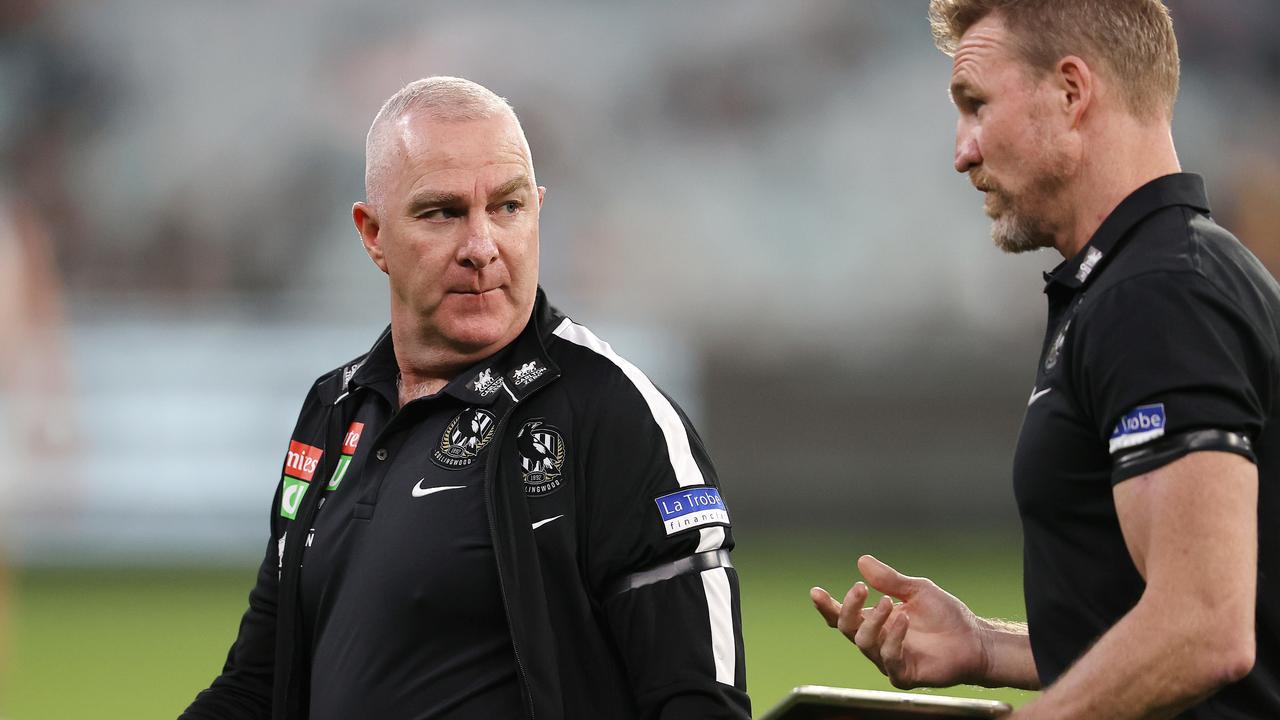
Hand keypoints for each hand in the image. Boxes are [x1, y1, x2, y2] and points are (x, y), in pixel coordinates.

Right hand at [811, 554, 988, 688]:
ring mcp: (888, 659)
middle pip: (846, 628)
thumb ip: (889, 580)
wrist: (974, 639)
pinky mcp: (904, 674)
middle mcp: (876, 641)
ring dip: (872, 620)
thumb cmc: (945, 616)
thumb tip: (862, 561)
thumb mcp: (916, 590)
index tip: (815, 591)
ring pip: (864, 642)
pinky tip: (904, 620)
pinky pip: (888, 658)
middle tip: (859, 588)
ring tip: (888, 602)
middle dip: (848, 608)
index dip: (827, 606)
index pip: (843, 615)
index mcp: (875, 621)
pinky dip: (893, 638)